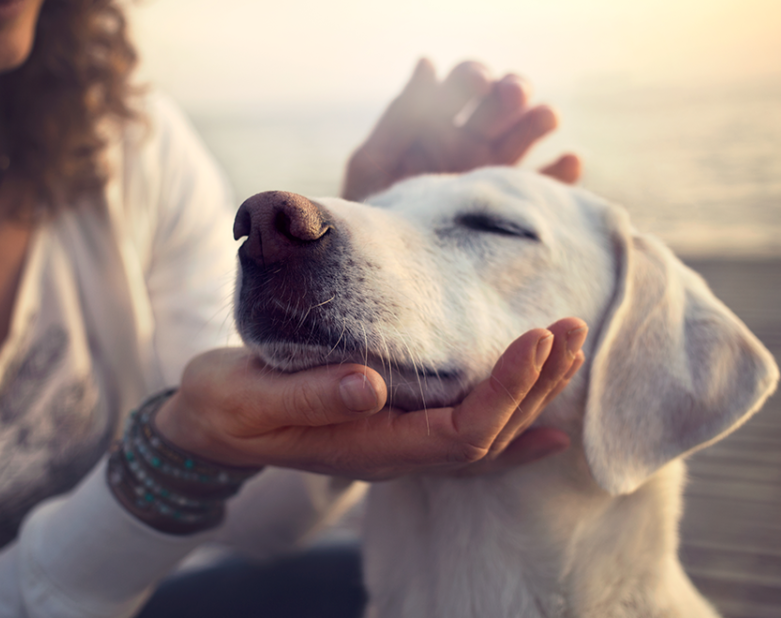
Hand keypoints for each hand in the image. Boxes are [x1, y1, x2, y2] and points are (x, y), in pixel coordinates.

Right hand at [153, 318, 586, 480]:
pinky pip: (466, 436)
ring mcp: (398, 444)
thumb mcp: (249, 398)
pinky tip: (547, 425)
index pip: (460, 431)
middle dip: (536, 384)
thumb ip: (308, 396)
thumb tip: (370, 385)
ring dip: (533, 395)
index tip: (536, 337)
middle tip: (571, 327)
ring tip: (570, 350)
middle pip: (489, 434)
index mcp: (368, 447)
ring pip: (485, 434)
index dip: (505, 390)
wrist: (210, 425)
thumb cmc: (225, 407)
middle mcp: (395, 453)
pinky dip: (512, 428)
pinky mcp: (394, 425)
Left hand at [342, 58, 581, 201]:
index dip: (472, 77)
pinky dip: (562, 173)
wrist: (385, 271)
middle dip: (511, 91)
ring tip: (546, 117)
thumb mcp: (374, 164)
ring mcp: (495, 173)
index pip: (464, 85)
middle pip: (502, 104)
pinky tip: (569, 162)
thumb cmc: (371, 215)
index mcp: (437, 124)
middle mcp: (471, 143)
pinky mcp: (514, 207)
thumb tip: (428, 62)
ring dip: (539, 119)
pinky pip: (546, 187)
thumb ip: (399, 118)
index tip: (477, 81)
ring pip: (527, 135)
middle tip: (512, 94)